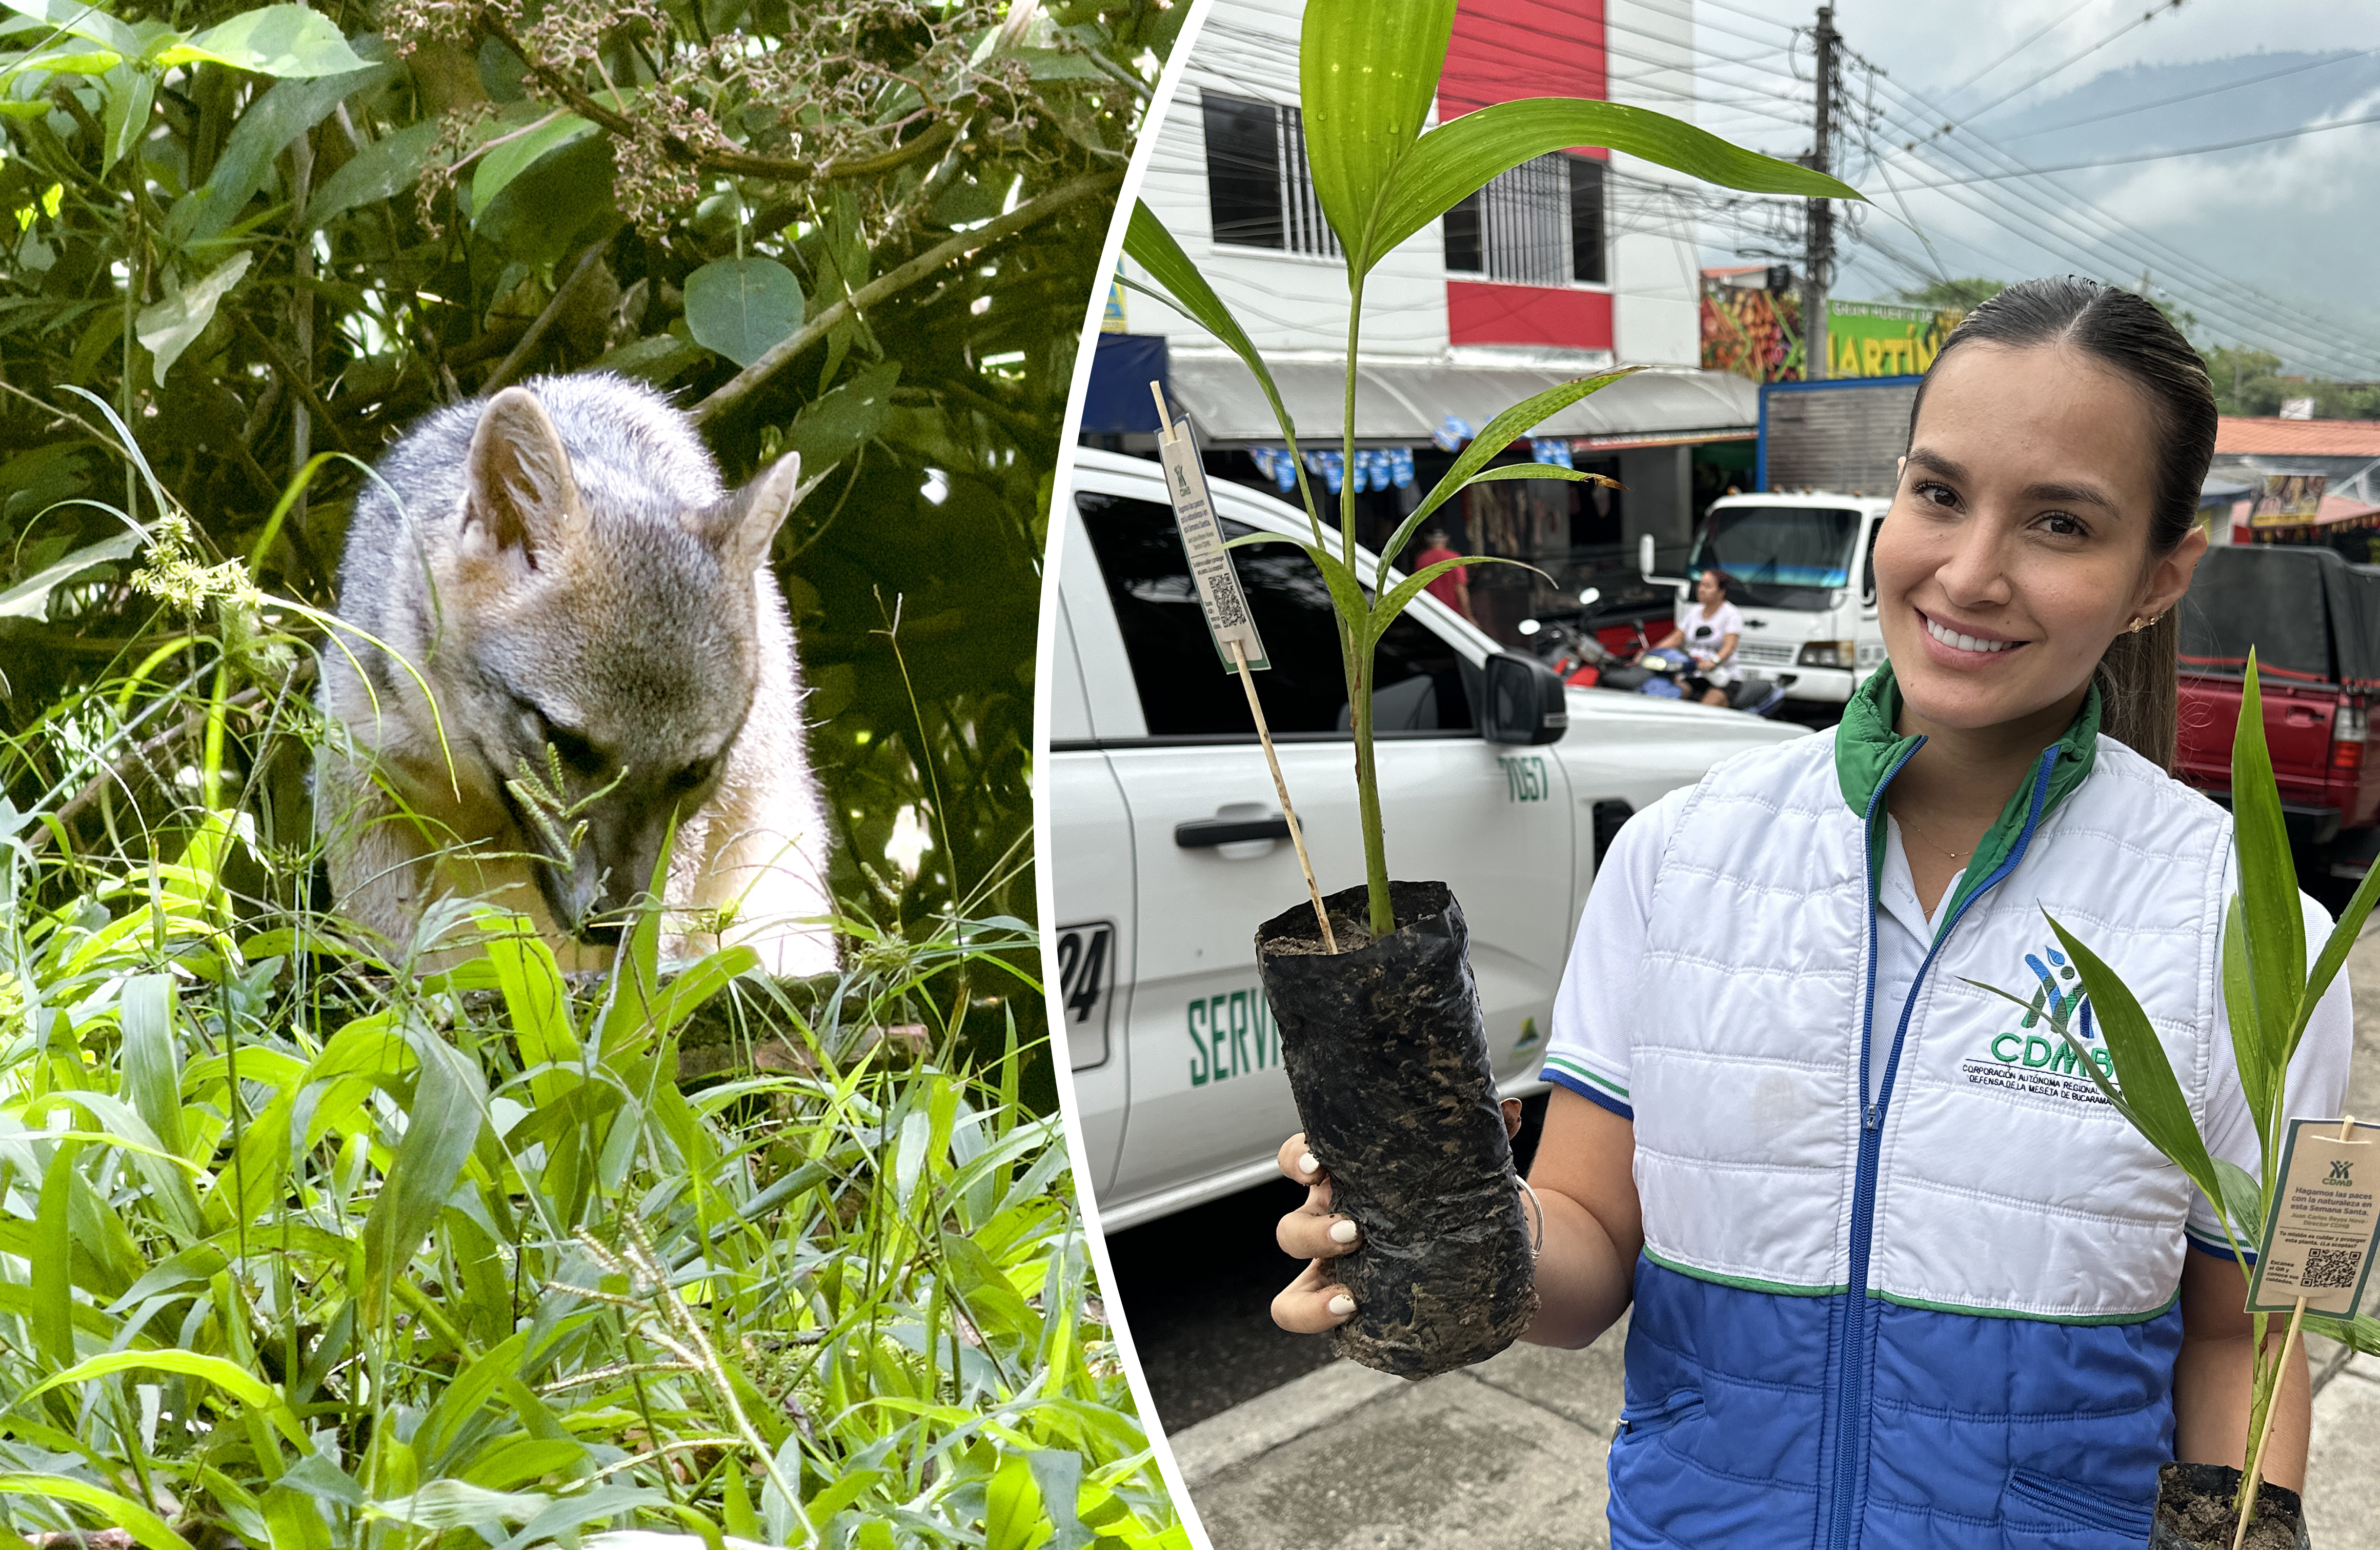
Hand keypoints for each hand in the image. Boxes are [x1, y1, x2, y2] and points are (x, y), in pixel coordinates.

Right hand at [1271, 1105, 1526, 1334]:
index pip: (1298, 1160)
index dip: (1297, 1160)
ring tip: (1350, 1295)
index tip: (1317, 1164)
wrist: (1484, 1254)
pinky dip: (1319, 1315)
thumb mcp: (1464, 1165)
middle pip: (1291, 1229)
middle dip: (1314, 1232)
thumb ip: (1481, 1136)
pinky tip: (1351, 1314)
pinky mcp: (1344, 1303)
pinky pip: (1309, 1313)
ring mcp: (1333, 1269)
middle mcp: (1329, 1222)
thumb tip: (1512, 1108)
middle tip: (1355, 1232)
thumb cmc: (1457, 1198)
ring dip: (1312, 1292)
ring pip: (1292, 1287)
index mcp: (1344, 1180)